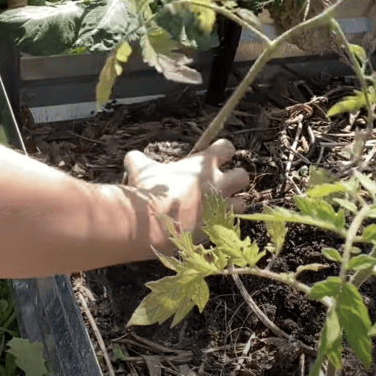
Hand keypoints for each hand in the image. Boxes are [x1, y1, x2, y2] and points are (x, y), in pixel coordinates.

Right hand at [122, 139, 248, 248]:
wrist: (151, 223)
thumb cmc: (148, 191)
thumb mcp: (140, 168)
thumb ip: (138, 159)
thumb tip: (132, 157)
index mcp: (203, 164)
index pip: (227, 148)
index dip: (222, 151)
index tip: (214, 156)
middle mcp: (218, 183)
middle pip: (243, 175)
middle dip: (235, 179)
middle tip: (221, 183)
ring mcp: (220, 206)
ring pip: (243, 202)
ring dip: (234, 203)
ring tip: (220, 206)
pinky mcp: (217, 227)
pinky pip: (230, 225)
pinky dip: (222, 225)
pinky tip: (210, 225)